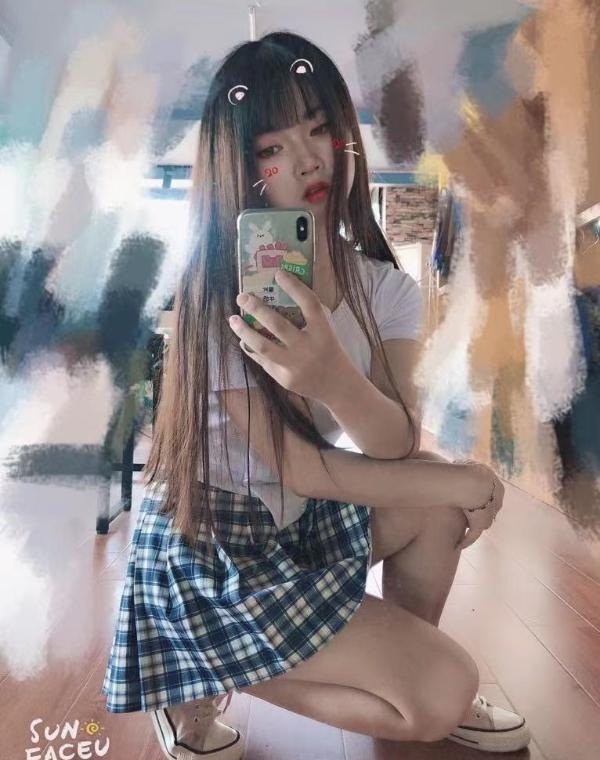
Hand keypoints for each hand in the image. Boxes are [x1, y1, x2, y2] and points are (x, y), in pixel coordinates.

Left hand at [228, 269, 351, 400]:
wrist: (337, 386)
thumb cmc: (329, 351)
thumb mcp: (327, 331)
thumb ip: (310, 316)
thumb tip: (279, 295)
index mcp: (323, 332)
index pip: (309, 304)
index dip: (294, 287)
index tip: (278, 274)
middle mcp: (308, 348)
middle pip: (278, 324)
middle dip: (256, 308)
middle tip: (242, 296)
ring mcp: (294, 365)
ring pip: (263, 346)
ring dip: (244, 330)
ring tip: (233, 319)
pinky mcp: (283, 378)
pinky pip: (262, 360)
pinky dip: (250, 347)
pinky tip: (243, 338)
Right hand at [453, 460, 504, 549]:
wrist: (471, 482)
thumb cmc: (468, 471)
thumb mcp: (468, 464)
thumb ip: (466, 466)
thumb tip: (458, 464)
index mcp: (498, 488)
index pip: (492, 496)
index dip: (481, 496)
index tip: (470, 497)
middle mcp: (496, 503)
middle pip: (490, 510)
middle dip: (481, 512)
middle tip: (468, 512)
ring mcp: (488, 516)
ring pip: (483, 524)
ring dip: (475, 525)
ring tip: (463, 528)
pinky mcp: (479, 525)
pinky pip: (472, 535)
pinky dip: (466, 540)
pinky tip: (459, 545)